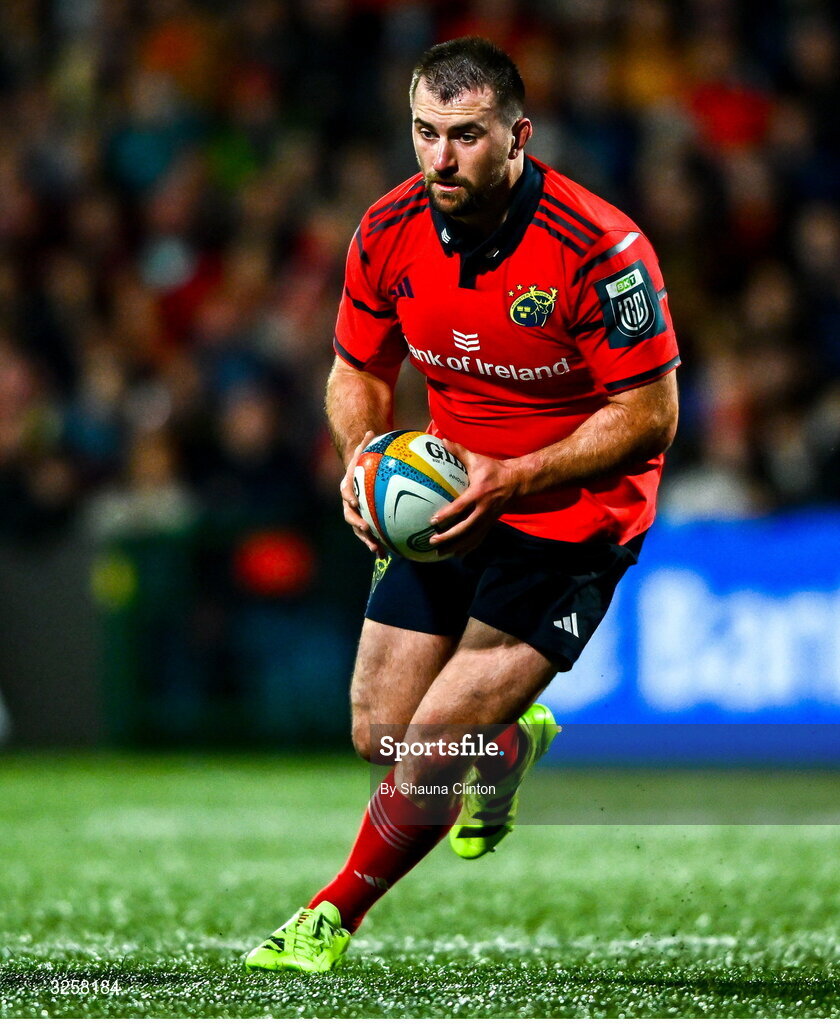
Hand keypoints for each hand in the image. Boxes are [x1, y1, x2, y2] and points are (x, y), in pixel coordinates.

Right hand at [340, 431, 384, 555]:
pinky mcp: (365, 525)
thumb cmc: (364, 466)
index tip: (354, 500)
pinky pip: (371, 536)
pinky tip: (387, 555)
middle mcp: (349, 504)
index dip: (348, 497)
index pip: (345, 492)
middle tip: (365, 527)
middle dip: (357, 522)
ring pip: (359, 530)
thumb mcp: (364, 455)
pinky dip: (378, 545)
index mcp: (347, 488)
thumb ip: (367, 445)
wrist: (358, 481)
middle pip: (349, 515)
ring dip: (367, 540)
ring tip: (376, 549)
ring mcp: (355, 516)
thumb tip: (371, 430)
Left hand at [429, 441, 522, 556]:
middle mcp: (483, 510)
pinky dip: (467, 548)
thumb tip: (442, 440)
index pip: (461, 507)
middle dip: (449, 537)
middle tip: (432, 541)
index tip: (433, 521)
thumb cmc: (494, 470)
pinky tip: (456, 554)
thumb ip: (459, 452)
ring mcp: (488, 519)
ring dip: (456, 546)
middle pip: (465, 528)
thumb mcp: (477, 459)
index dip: (447, 515)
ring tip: (440, 554)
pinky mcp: (490, 524)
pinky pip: (478, 539)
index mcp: (478, 494)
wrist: (516, 481)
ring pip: (471, 537)